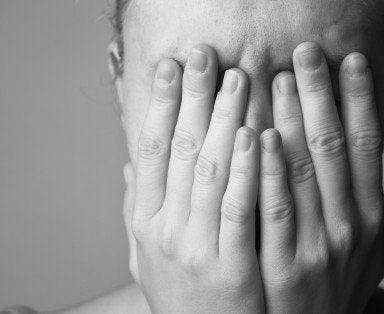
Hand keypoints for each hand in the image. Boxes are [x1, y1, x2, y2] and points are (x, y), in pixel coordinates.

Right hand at [127, 45, 264, 312]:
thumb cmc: (180, 296)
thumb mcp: (146, 255)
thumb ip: (138, 210)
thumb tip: (128, 168)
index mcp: (146, 222)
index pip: (150, 151)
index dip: (158, 105)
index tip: (170, 67)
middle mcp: (165, 231)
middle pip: (179, 152)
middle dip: (193, 99)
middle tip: (207, 56)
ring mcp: (196, 250)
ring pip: (208, 172)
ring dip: (222, 121)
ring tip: (237, 80)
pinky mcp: (230, 269)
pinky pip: (238, 210)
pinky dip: (244, 170)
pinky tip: (255, 134)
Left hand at [257, 42, 383, 312]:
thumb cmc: (335, 294)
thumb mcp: (377, 259)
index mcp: (368, 218)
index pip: (366, 147)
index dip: (361, 101)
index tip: (350, 61)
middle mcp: (345, 228)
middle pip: (331, 149)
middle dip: (318, 95)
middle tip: (304, 52)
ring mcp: (312, 247)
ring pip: (299, 171)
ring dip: (288, 120)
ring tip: (273, 77)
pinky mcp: (278, 265)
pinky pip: (269, 210)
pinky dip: (263, 170)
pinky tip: (254, 135)